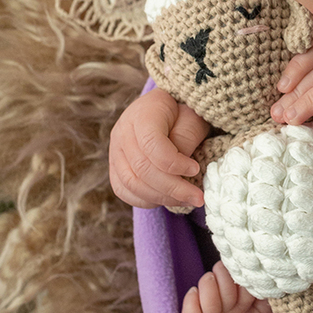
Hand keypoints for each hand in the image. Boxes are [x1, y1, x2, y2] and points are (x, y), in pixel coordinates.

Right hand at [108, 88, 209, 208]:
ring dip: (162, 197)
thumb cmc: (184, 113)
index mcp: (142, 113)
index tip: (196, 169)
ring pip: (131, 183)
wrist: (167, 112)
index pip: (151, 144)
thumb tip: (180, 171)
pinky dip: (146, 200)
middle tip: (198, 197)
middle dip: (173, 188)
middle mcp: (122, 131)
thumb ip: (186, 138)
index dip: (174, 163)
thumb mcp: (193, 117)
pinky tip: (168, 200)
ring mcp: (115, 151)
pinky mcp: (115, 167)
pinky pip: (123, 191)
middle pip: (142, 168)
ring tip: (187, 200)